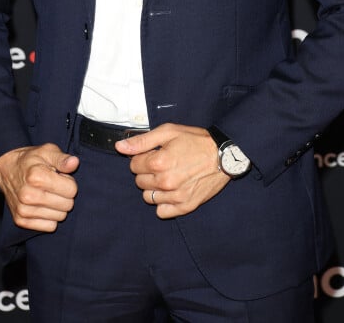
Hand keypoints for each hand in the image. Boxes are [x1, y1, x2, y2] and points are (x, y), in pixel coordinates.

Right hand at [0, 144, 78, 231]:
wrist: (6, 169)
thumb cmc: (30, 160)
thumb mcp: (47, 151)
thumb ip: (62, 158)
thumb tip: (74, 163)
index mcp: (37, 177)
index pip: (72, 190)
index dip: (69, 182)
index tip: (60, 177)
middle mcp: (29, 196)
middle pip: (67, 205)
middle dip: (65, 195)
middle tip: (55, 186)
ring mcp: (24, 210)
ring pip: (60, 217)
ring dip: (58, 207)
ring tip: (48, 194)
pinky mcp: (21, 220)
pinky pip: (50, 226)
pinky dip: (50, 217)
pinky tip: (44, 205)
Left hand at [115, 123, 229, 217]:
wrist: (223, 155)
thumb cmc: (196, 141)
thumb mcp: (168, 132)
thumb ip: (142, 141)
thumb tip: (120, 147)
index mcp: (159, 162)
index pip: (133, 165)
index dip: (141, 157)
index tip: (153, 154)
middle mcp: (165, 182)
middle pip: (139, 181)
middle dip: (146, 172)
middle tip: (162, 163)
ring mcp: (175, 196)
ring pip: (148, 197)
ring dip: (154, 187)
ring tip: (167, 176)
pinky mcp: (185, 206)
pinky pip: (162, 212)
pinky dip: (163, 203)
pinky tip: (172, 190)